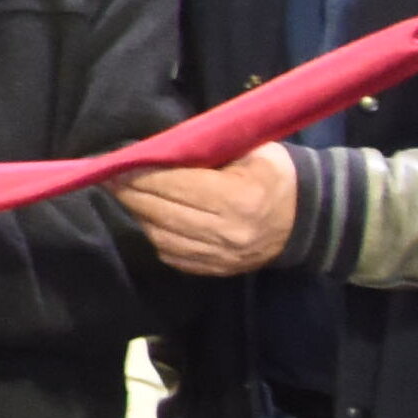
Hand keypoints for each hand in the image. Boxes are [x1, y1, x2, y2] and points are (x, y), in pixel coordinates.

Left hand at [112, 150, 299, 277]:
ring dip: (139, 213)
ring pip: (160, 235)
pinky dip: (155, 234)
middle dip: (129, 192)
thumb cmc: (276, 175)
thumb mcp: (252, 150)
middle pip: (160, 211)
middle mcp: (225, 231)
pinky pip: (171, 254)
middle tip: (108, 176)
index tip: (114, 162)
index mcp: (236, 197)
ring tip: (126, 194)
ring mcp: (220, 256)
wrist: (309, 219)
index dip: (139, 173)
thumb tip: (159, 147)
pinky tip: (149, 217)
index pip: (173, 184)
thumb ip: (208, 149)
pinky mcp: (216, 270)